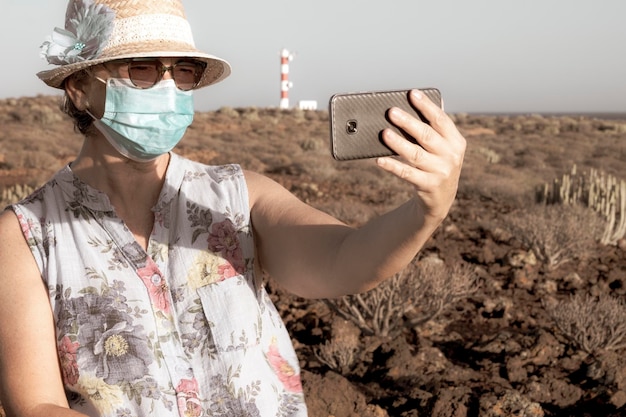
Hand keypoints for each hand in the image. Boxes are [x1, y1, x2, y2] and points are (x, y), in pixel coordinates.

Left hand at [377, 89, 465, 221]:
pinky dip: (393, 166)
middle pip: (426, 136)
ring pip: (416, 155)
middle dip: (408, 122)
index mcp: (456, 141)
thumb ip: (434, 128)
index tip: (412, 93)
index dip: (426, 106)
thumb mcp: (443, 147)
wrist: (441, 198)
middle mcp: (451, 156)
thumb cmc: (437, 164)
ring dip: (399, 143)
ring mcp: (441, 172)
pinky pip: (407, 174)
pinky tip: (380, 160)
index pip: (441, 120)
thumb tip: (416, 101)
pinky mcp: (429, 186)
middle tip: (391, 112)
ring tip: (384, 133)